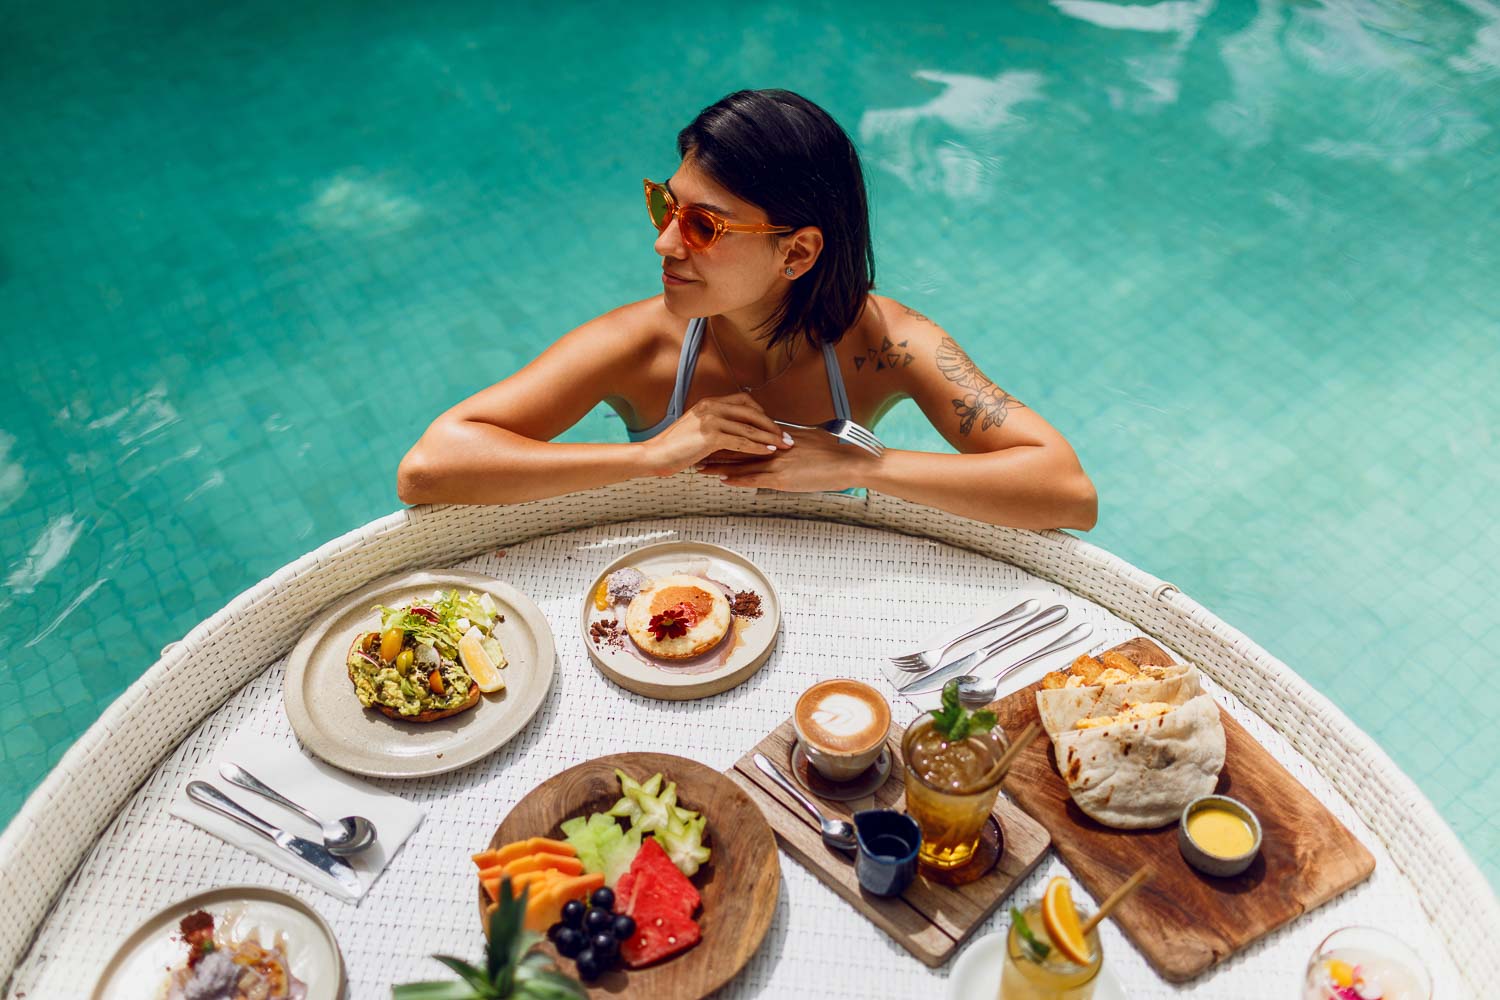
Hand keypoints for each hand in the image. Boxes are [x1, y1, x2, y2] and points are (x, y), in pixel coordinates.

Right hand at [641, 393, 791, 476]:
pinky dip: (758, 447)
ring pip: (749, 428)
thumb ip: (714, 425)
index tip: (772, 425)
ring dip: (770, 438)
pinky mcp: (711, 436)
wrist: (655, 455)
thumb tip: (732, 433)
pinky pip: (742, 442)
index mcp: (709, 403)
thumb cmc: (674, 447)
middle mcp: (712, 407)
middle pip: (752, 413)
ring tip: (784, 446)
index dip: (761, 413)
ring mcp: (711, 420)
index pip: (744, 401)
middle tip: (787, 436)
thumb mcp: (695, 429)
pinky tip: (769, 452)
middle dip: (772, 425)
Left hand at [699, 428, 880, 491]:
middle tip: (696, 448)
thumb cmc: (836, 450)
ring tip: (700, 466)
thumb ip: (792, 439)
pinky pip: (755, 479)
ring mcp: (778, 462)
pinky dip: (737, 479)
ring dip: (719, 466)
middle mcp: (775, 447)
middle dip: (716, 449)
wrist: (851, 461)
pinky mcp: (783, 478)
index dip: (729, 435)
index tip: (712, 435)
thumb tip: (782, 438)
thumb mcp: (810, 438)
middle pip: (739, 447)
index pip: (748, 435)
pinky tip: (722, 480)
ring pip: (742, 463)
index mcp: (781, 437)